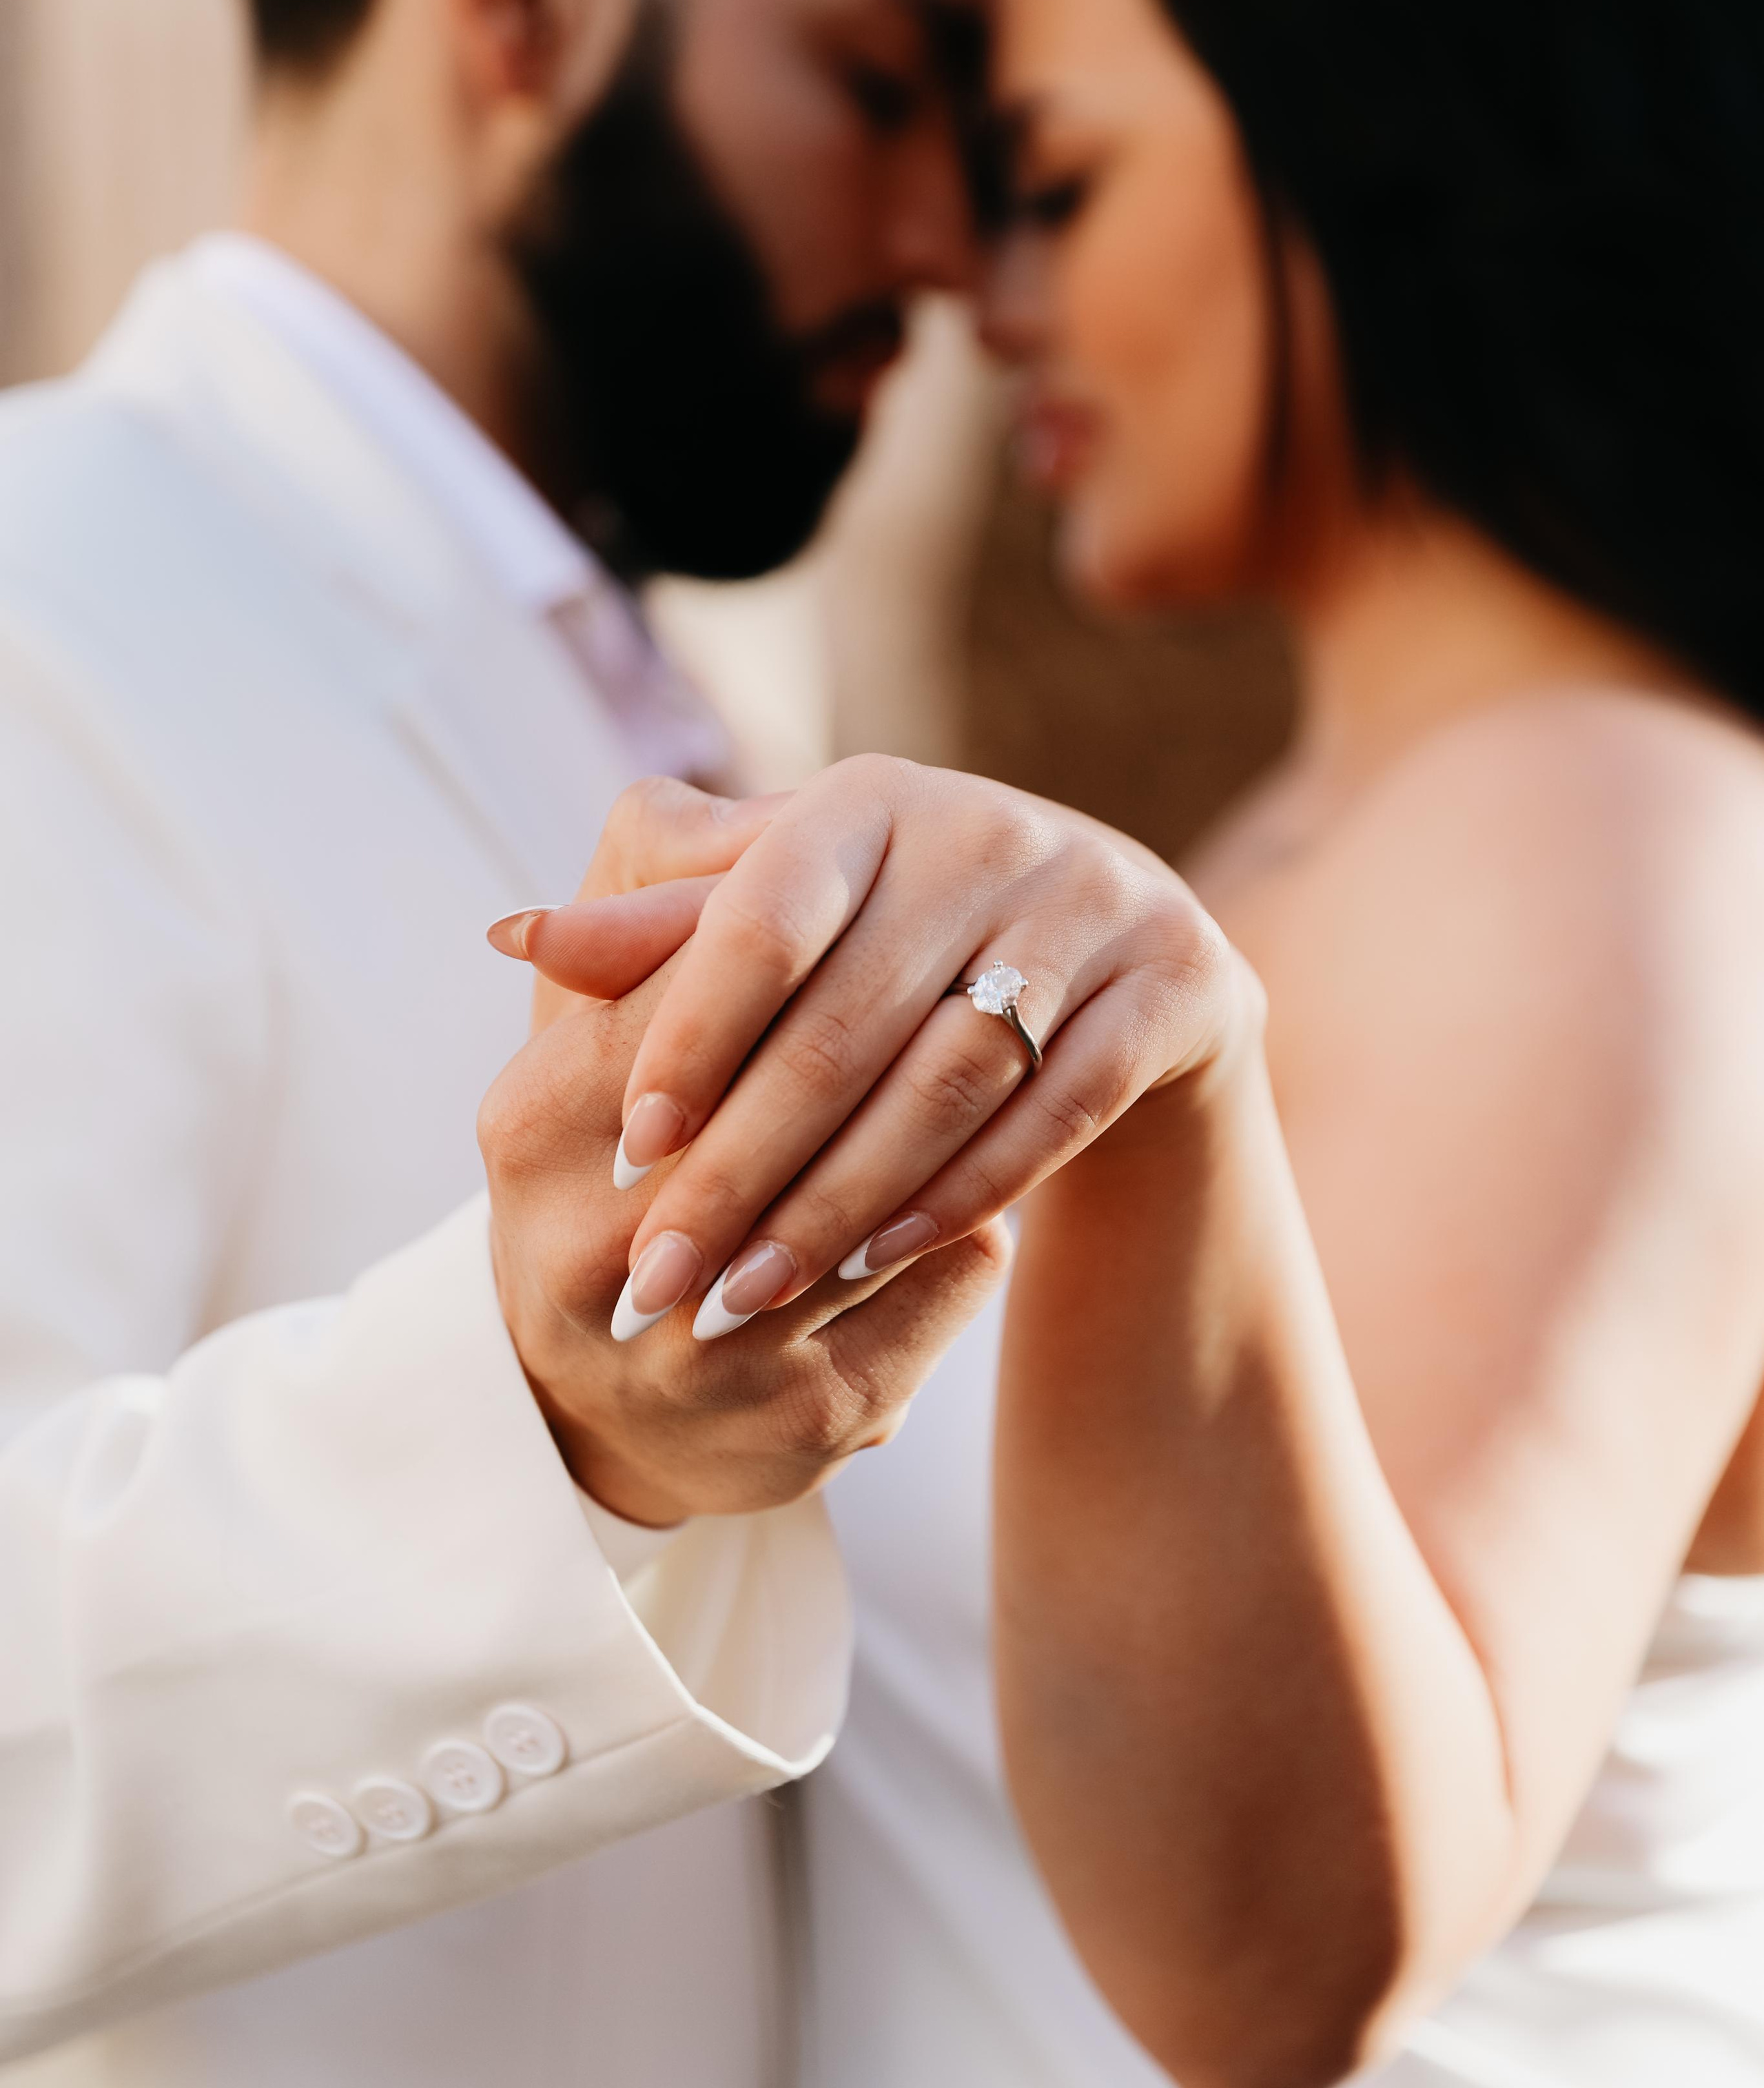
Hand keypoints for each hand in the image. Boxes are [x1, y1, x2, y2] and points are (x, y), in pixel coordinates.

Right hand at [480, 797, 1010, 1526]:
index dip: (811, 956)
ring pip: (880, 1208)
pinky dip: (971, 1247)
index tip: (896, 903)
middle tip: (986, 968)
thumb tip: (686, 811)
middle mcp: (591, 1254)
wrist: (598, 1399)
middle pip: (799, 1105)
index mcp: (532, 1127)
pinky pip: (932, 1303)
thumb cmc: (609, 1174)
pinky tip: (992, 1215)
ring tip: (1014, 1080)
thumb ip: (645, 931)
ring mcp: (694, 1359)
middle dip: (898, 1040)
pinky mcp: (800, 1429)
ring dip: (956, 1142)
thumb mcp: (597, 1047)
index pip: (701, 999)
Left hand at [507, 757, 1241, 1347]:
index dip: (691, 1031)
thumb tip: (516, 935)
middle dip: (744, 1161)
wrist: (1108, 965)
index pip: (763, 913)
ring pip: (953, 1073)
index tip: (626, 1145)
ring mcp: (1095, 901)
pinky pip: (1061, 1107)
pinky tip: (878, 1262)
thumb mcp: (781, 931)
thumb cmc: (895, 948)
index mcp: (870, 797)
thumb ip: (663, 938)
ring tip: (750, 1290)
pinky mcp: (1176, 982)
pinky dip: (964, 1190)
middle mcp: (989, 827)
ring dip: (843, 1196)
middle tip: (661, 1271)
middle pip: (850, 1018)